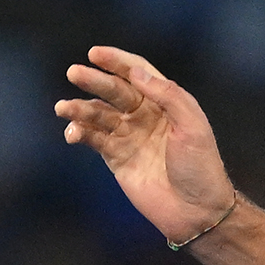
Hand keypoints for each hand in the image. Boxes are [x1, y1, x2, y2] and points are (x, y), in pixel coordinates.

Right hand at [53, 46, 234, 244]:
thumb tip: (136, 72)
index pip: (137, 73)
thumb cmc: (201, 167)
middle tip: (74, 72)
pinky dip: (80, 133)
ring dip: (79, 109)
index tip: (95, 53)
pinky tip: (73, 133)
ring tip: (63, 108)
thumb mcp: (192, 126)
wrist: (197, 211)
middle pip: (113, 90)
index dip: (116, 61)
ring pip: (98, 114)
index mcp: (165, 103)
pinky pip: (94, 139)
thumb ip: (168, 95)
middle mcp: (144, 115)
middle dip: (93, 80)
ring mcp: (129, 136)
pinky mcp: (117, 158)